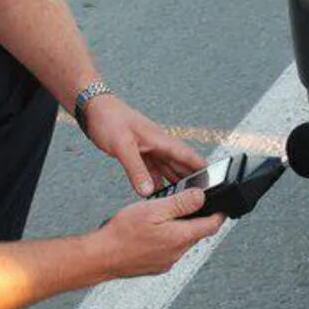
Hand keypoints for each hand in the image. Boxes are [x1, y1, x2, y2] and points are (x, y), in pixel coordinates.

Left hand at [82, 95, 204, 195]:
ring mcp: (149, 148)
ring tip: (180, 200)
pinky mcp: (138, 152)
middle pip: (180, 165)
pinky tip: (155, 192)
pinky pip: (152, 170)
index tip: (215, 181)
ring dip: (173, 183)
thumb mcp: (123, 146)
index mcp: (161, 140)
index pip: (188, 156)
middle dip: (191, 180)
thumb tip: (148, 191)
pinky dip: (155, 181)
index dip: (203, 168)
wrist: (93, 108)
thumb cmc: (109, 119)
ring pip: (167, 169)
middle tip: (199, 198)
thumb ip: (136, 170)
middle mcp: (158, 145)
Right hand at [97, 188, 225, 277]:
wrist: (100, 257)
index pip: (212, 226)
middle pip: (197, 234)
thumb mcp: (154, 209)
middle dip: (198, 219)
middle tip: (191, 204)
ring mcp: (166, 262)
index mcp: (180, 237)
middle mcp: (177, 253)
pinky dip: (168, 239)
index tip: (222, 206)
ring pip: (182, 242)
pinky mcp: (155, 267)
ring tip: (167, 215)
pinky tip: (153, 231)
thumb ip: (181, 203)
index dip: (219, 214)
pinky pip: (169, 251)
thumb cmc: (122, 233)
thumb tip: (201, 197)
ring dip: (181, 229)